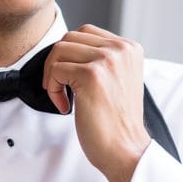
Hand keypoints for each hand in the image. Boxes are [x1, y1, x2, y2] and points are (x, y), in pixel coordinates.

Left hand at [43, 24, 150, 181]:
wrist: (126, 149)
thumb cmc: (116, 121)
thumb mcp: (117, 78)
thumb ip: (101, 59)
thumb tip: (68, 49)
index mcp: (129, 48)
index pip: (85, 32)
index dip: (70, 55)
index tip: (72, 79)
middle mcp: (121, 49)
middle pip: (69, 38)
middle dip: (57, 63)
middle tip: (60, 88)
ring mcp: (107, 60)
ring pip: (59, 50)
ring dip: (52, 76)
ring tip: (62, 97)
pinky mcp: (91, 75)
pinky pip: (55, 70)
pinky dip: (53, 90)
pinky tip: (66, 106)